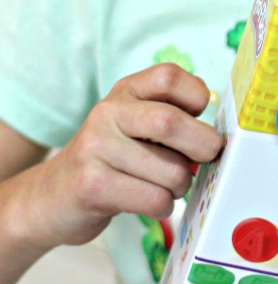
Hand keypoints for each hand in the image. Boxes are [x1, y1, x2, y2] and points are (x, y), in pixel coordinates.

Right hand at [17, 64, 221, 250]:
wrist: (51, 197)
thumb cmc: (111, 162)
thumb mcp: (134, 126)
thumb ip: (172, 118)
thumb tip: (219, 136)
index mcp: (124, 92)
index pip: (169, 76)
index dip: (196, 97)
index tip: (199, 118)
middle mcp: (106, 113)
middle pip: (171, 122)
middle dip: (202, 147)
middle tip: (205, 160)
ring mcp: (96, 148)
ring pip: (170, 170)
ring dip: (181, 186)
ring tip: (167, 187)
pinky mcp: (92, 185)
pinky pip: (154, 198)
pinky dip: (164, 206)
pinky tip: (150, 203)